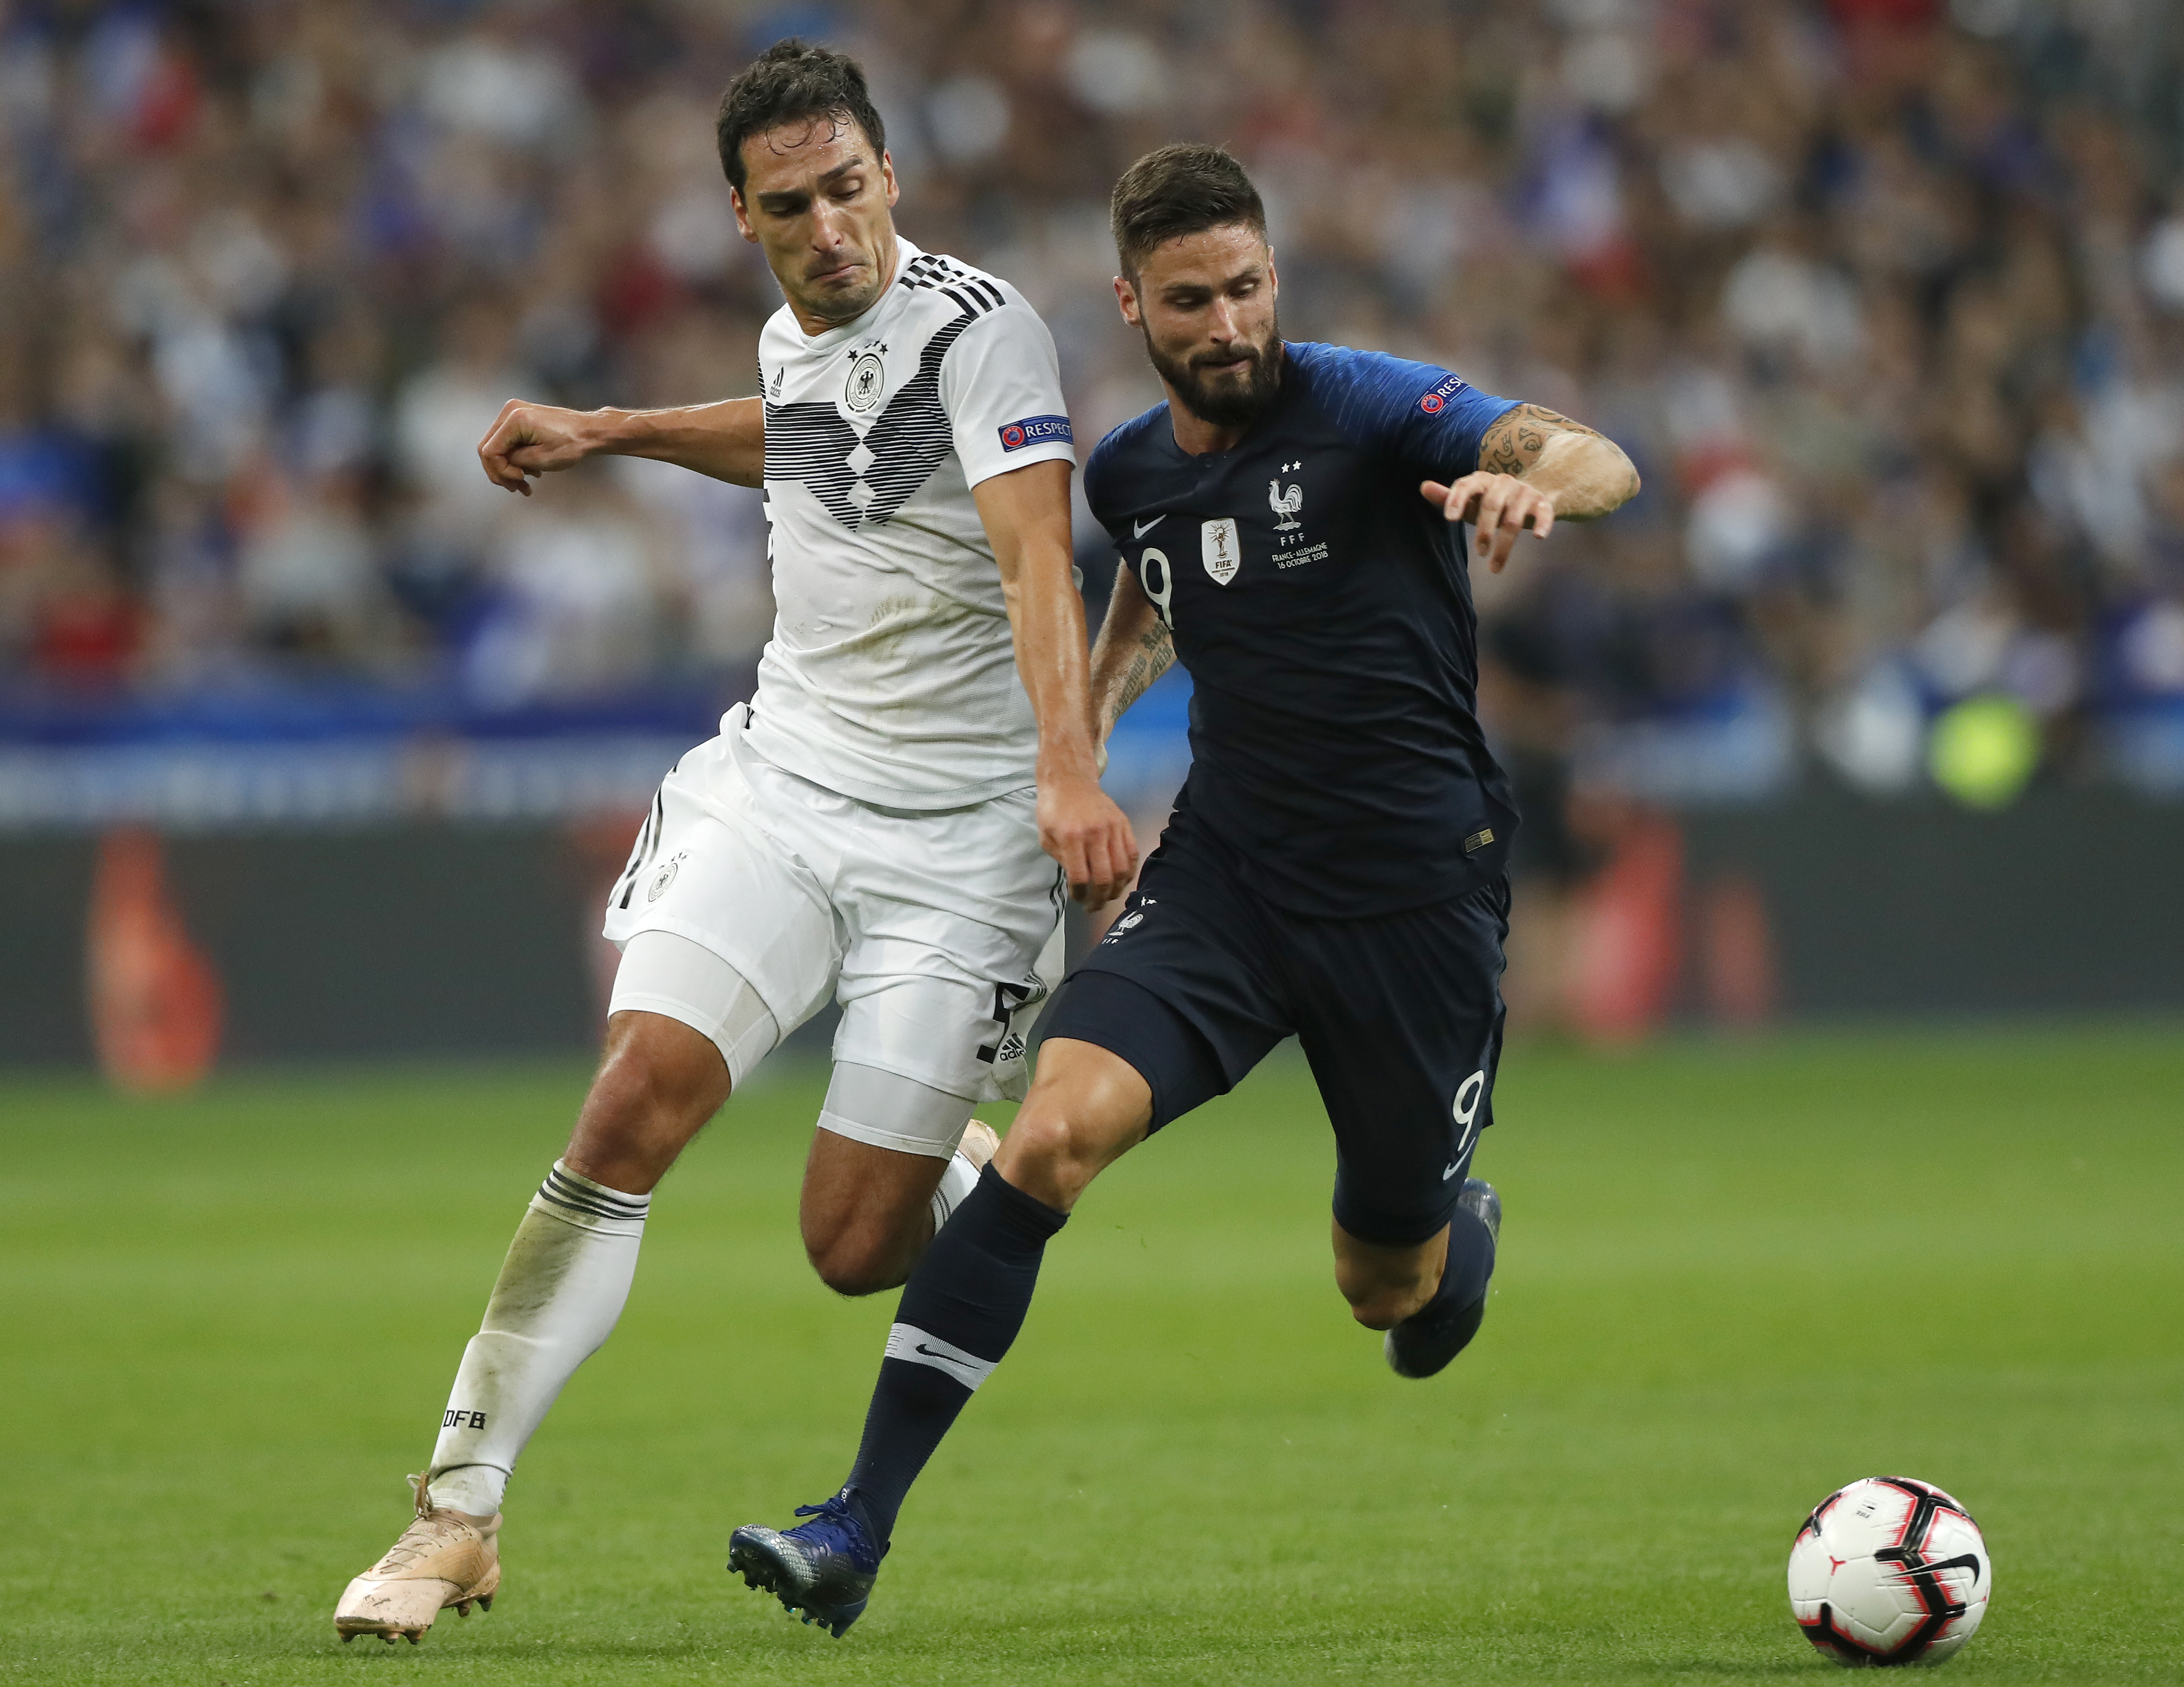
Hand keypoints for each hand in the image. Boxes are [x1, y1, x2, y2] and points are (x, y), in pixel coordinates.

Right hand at [478, 400, 602, 494]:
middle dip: (501, 472)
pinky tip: (531, 473)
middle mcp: (510, 411)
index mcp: (515, 419)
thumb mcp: (540, 460)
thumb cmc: (571, 445)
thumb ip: (514, 461)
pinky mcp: (520, 417)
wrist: (590, 431)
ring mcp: (514, 412)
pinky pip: (508, 442)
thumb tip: (498, 464)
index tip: (520, 480)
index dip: (500, 471)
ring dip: (509, 468)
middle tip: (517, 488)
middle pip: (488, 448)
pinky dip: (516, 459)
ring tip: (526, 485)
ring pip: (497, 447)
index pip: (489, 451)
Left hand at [1038, 776, 1137, 905]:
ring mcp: (1112, 828)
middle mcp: (1094, 833)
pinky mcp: (1124, 824)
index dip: (1080, 895)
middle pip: (1103, 877)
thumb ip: (1061, 860)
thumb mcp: (1046, 836)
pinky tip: (1121, 880)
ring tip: (1107, 896)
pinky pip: (1132, 854)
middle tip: (1093, 906)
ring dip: (1115, 889)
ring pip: (1121, 869)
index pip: (1080, 877)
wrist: (1070, 779)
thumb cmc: (1053, 809)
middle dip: (1098, 898)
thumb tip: (1078, 882)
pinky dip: (1129, 872)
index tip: (1078, 900)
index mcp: (1071, 837)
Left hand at [1420, 472, 1556, 572]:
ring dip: (1504, 545)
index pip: (1466, 485)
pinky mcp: (1542, 503)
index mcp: (1482, 480)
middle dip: (1484, 531)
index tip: (1450, 519)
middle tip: (1479, 552)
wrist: (1528, 495)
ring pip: (1513, 519)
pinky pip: (1543, 513)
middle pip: (1491, 506)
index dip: (1457, 500)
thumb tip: (1423, 486)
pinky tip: (1538, 537)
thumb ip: (1447, 498)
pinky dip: (1542, 524)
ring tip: (1494, 568)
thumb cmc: (1490, 503)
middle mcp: (1503, 482)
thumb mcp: (1469, 502)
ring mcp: (1524, 492)